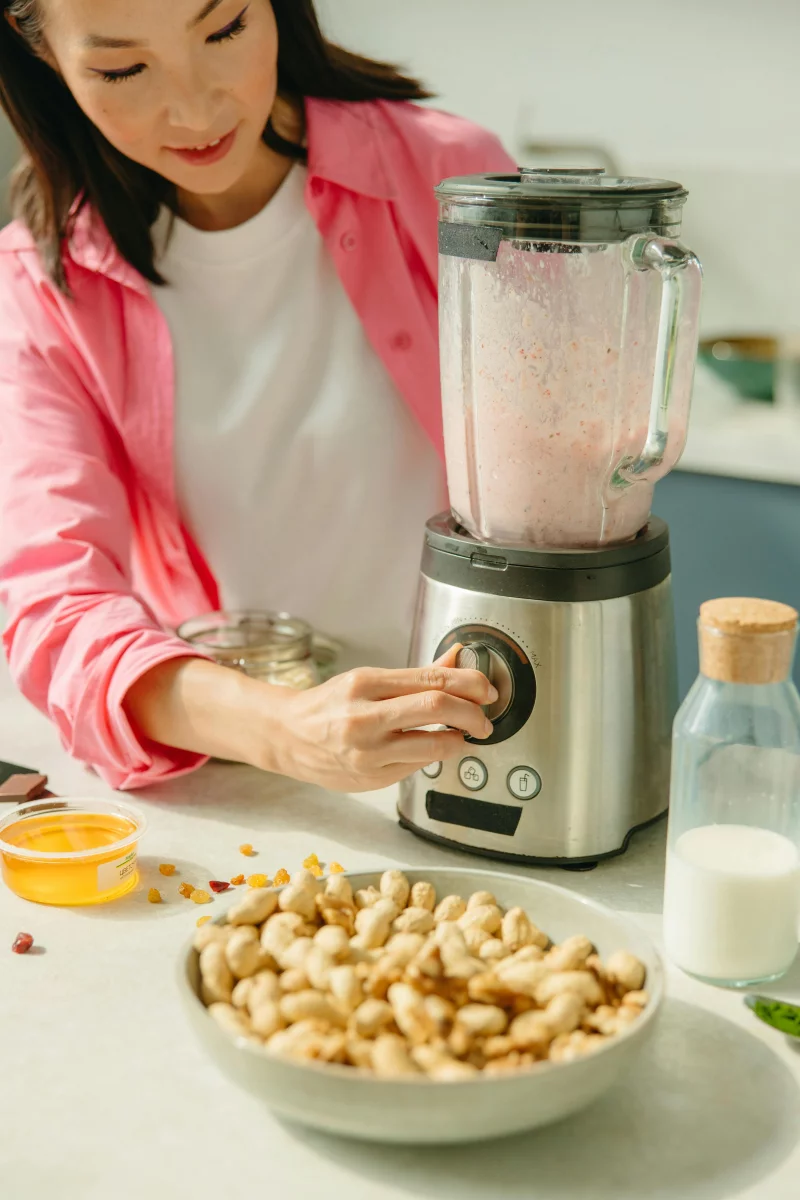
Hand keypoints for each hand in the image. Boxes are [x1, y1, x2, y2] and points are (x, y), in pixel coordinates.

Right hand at [264, 647, 496, 791]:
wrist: (288, 738)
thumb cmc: (329, 705)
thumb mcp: (367, 680)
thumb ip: (416, 675)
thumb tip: (456, 658)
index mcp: (364, 684)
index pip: (430, 679)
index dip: (469, 683)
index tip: (485, 689)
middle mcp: (364, 718)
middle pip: (437, 708)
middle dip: (473, 713)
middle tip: (483, 718)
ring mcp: (367, 752)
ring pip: (433, 745)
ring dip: (460, 740)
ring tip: (463, 734)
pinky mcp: (371, 778)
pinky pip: (417, 765)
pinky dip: (434, 755)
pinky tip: (433, 747)